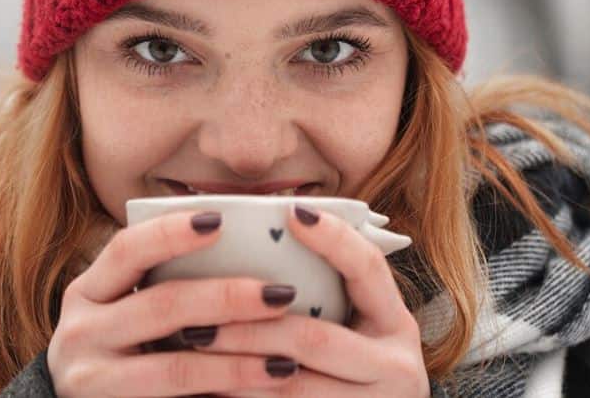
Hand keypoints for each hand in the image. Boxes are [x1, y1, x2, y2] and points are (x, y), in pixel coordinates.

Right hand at [47, 210, 306, 396]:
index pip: (126, 250)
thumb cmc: (120, 352)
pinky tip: (262, 392)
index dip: (170, 233)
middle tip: (280, 294)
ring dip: (238, 362)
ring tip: (286, 359)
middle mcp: (80, 333)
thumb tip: (237, 244)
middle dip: (227, 298)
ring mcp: (92, 381)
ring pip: (175, 368)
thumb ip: (162, 287)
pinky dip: (225, 397)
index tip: (219, 221)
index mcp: (86, 293)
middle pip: (161, 306)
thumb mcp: (122, 313)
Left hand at [198, 204, 429, 396]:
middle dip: (250, 328)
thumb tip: (272, 230)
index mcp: (396, 324)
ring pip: (294, 387)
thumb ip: (327, 294)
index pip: (369, 269)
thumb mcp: (358, 330)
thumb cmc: (353, 369)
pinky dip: (245, 397)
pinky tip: (210, 390)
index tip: (292, 211)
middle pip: (315, 338)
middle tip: (199, 320)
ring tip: (193, 353)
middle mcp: (396, 367)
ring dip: (236, 370)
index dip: (334, 239)